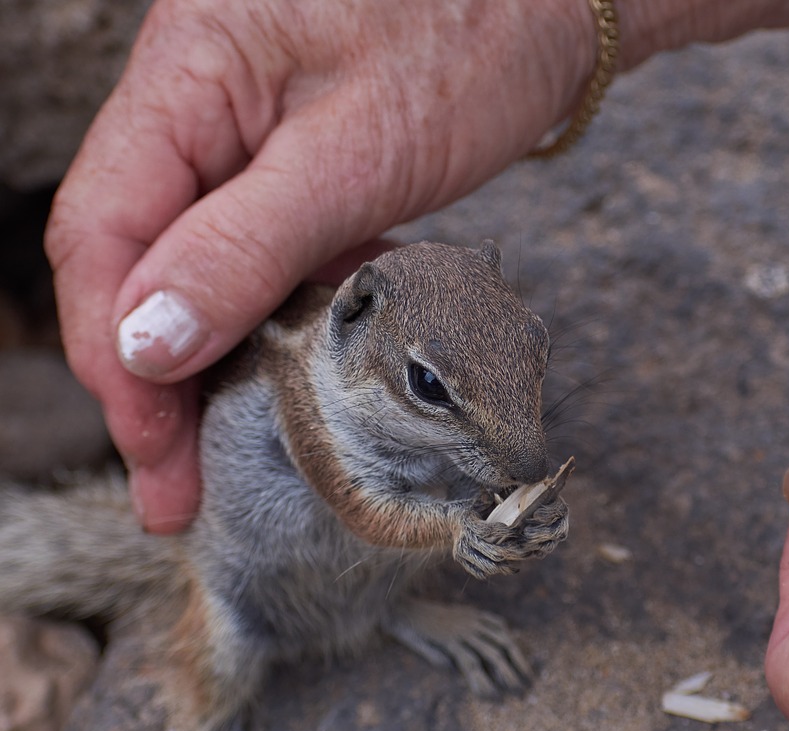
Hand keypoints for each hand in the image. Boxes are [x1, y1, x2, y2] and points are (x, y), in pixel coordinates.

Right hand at [43, 0, 598, 530]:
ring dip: (214, 362)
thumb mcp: (355, 155)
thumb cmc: (470, 39)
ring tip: (232, 454)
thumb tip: (145, 343)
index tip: (153, 454)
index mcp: (185, 77)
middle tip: (179, 490)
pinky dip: (280, 318)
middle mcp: (197, 106)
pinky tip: (305, 371)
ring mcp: (247, 137)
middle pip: (135, 259)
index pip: (100, 233)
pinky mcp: (300, 166)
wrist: (554, 6)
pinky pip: (266, 254)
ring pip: (198, 267)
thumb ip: (243, 246)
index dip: (115, 355)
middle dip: (153, 380)